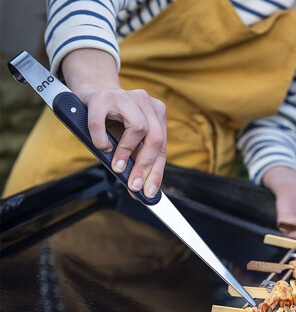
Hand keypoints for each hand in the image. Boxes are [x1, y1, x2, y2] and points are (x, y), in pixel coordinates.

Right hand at [62, 49, 165, 198]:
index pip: (161, 148)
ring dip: (126, 152)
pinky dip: (101, 139)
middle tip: (133, 185)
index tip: (149, 192)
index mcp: (156, 113)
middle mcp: (145, 102)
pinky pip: (102, 123)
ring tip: (116, 166)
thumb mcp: (129, 139)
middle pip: (155, 138)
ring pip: (138, 128)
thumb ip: (136, 160)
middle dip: (145, 166)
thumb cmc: (112, 121)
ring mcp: (125, 96)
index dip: (156, 172)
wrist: (91, 93)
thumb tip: (138, 190)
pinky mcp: (102, 97)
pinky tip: (101, 147)